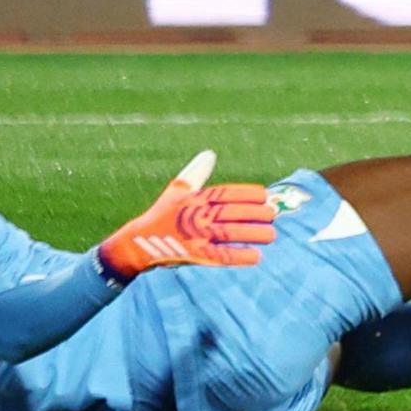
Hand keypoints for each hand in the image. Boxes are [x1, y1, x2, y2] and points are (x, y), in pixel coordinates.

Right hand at [96, 150, 278, 280]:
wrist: (138, 243)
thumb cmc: (163, 214)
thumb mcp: (177, 191)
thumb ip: (195, 173)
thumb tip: (210, 153)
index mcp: (193, 198)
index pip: (224, 193)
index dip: (246, 194)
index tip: (264, 195)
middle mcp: (194, 216)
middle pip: (229, 213)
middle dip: (253, 213)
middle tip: (273, 215)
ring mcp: (194, 236)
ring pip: (228, 234)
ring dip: (252, 234)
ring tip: (272, 235)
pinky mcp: (193, 256)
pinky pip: (219, 256)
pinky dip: (238, 257)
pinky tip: (256, 257)